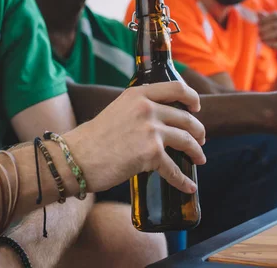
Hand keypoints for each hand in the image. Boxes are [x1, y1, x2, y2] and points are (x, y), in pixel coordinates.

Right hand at [64, 82, 205, 195]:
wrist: (76, 157)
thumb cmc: (92, 138)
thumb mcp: (116, 110)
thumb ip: (137, 110)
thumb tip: (156, 120)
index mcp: (138, 94)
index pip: (176, 88)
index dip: (192, 98)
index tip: (196, 107)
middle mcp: (147, 108)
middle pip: (186, 118)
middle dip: (198, 130)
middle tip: (200, 139)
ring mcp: (151, 130)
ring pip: (186, 140)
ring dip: (196, 152)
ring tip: (200, 159)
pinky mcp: (151, 154)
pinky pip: (174, 169)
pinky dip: (183, 181)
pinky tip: (189, 186)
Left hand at [259, 11, 276, 63]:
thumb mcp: (276, 25)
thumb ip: (267, 18)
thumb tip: (258, 13)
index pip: (275, 15)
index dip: (264, 19)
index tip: (258, 24)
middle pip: (275, 24)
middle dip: (264, 28)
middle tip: (258, 32)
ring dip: (266, 36)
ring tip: (261, 38)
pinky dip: (272, 43)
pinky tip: (266, 43)